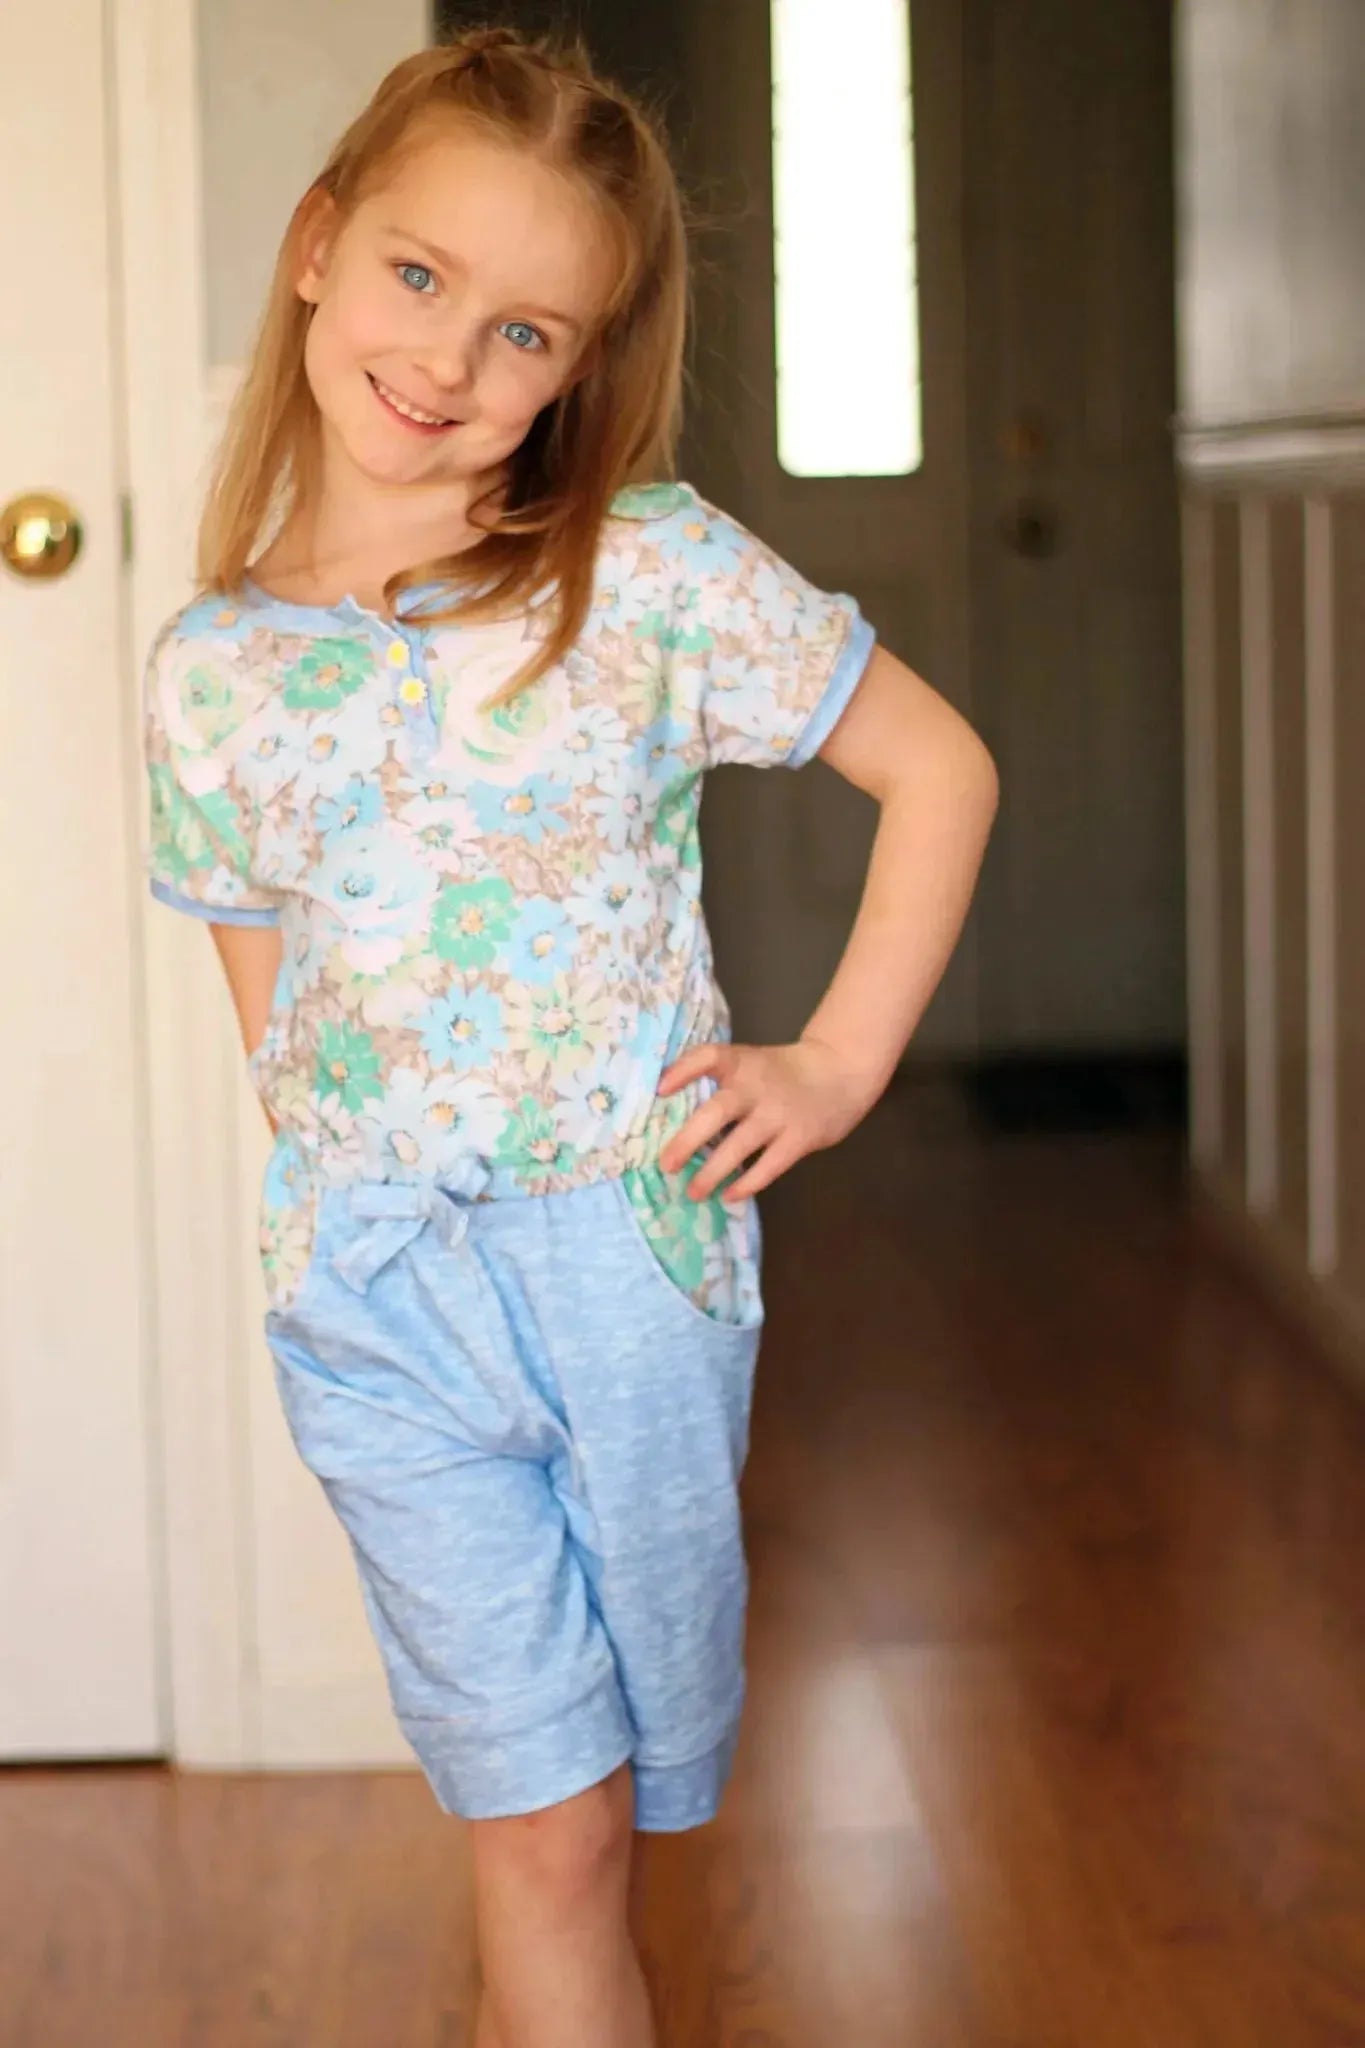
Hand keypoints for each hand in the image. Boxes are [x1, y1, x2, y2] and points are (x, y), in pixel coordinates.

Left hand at [656, 1036, 884, 1201]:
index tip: (659, 1090)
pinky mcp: (800, 1137)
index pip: (709, 1057)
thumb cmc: (783, 1073)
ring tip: (693, 1192)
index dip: (683, 1070)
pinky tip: (729, 1195)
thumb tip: (674, 1116)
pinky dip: (748, 1182)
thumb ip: (723, 1084)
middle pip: (718, 1111)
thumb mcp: (752, 1063)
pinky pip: (770, 1165)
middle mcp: (757, 1087)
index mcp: (742, 1063)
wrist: (841, 1070)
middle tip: (665, 1165)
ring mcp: (779, 1114)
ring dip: (713, 1171)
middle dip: (688, 1139)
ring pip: (740, 1145)